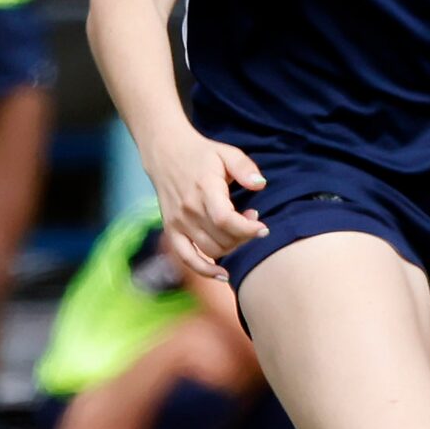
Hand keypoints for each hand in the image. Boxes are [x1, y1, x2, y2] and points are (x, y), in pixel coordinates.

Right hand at [147, 126, 266, 279]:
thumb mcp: (227, 153)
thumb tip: (260, 185)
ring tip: (240, 229)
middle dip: (245, 236)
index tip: (263, 228)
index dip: (247, 229)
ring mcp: (178, 222)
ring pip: (211, 249)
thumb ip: (245, 168)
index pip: (225, 219)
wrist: (166, 154)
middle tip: (253, 220)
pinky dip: (204, 270)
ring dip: (233, 246)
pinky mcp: (171, 230)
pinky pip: (187, 258)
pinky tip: (223, 275)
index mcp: (204, 189)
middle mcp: (188, 209)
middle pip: (222, 238)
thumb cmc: (202, 155)